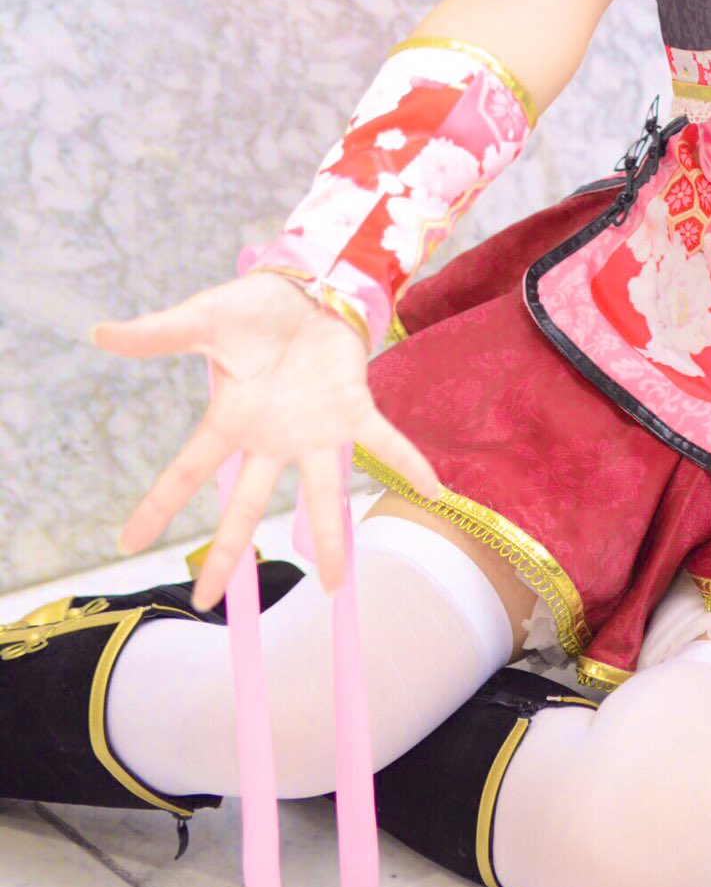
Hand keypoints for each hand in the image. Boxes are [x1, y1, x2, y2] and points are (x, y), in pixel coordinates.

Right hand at [90, 270, 444, 613]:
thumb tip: (99, 332)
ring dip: (328, 535)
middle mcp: (272, 437)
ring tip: (334, 584)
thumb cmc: (254, 310)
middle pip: (247, 504)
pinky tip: (435, 491)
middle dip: (228, 552)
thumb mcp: (202, 319)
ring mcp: (315, 429)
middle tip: (209, 601)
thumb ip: (158, 333)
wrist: (307, 285)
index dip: (157, 505)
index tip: (128, 545)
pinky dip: (408, 463)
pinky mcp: (354, 408)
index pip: (188, 470)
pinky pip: (384, 441)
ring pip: (320, 492)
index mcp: (232, 419)